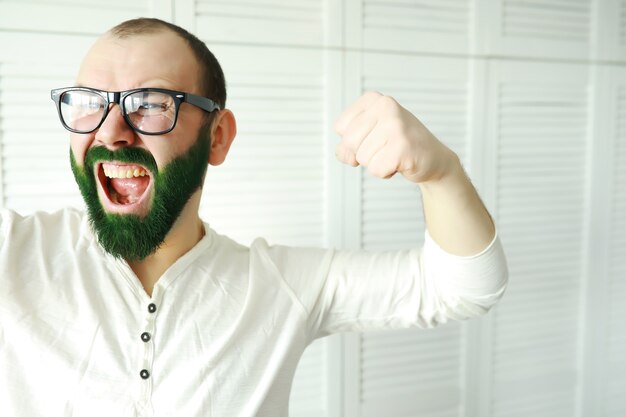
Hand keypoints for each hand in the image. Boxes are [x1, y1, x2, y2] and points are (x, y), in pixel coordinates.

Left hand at [334, 91, 458, 183]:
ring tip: (394, 154)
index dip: (353, 140)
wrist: (433, 158)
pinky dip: (386, 173)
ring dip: (376, 163)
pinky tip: (400, 162)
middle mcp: (385, 106)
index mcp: (373, 99)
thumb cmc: (398, 145)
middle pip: (349, 142)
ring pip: (362, 158)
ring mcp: (396, 125)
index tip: (374, 137)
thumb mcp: (368, 137)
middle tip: (385, 147)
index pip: (340, 127)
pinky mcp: (403, 146)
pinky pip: (376, 170)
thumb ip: (347, 145)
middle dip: (363, 153)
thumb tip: (344, 154)